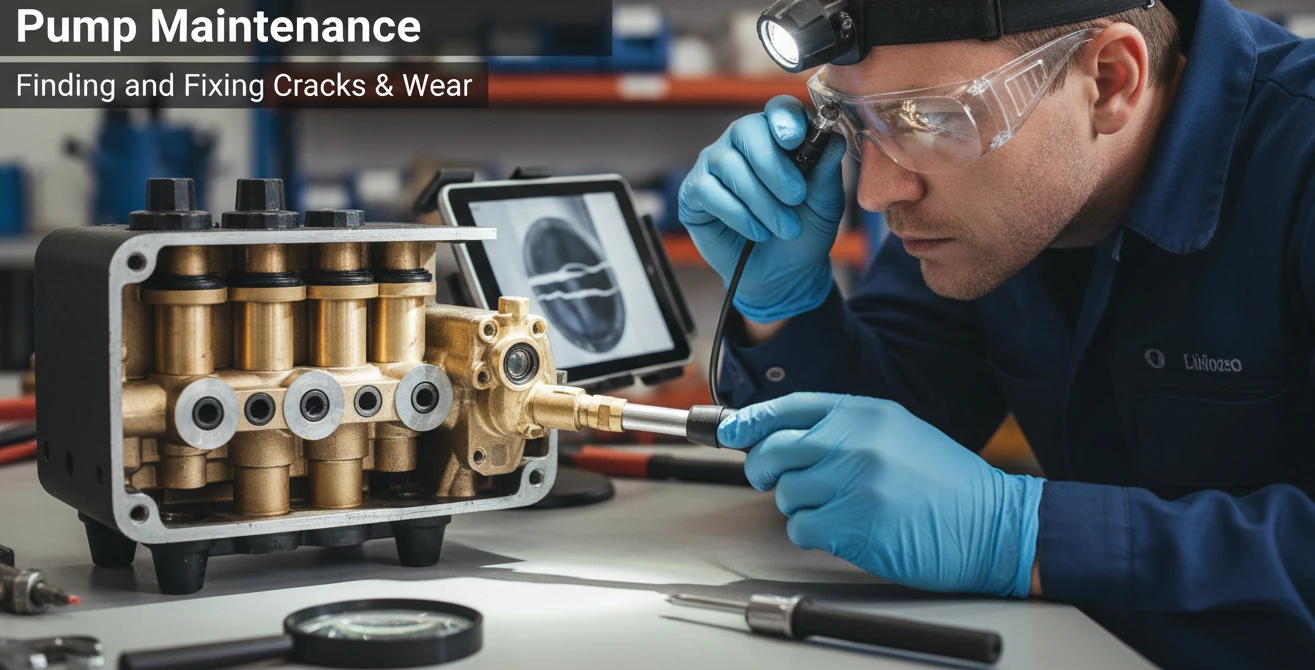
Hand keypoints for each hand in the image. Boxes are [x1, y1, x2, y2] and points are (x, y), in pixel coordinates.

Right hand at [678, 95, 847, 323]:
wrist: (784, 274)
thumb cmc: (804, 231)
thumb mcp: (825, 202)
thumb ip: (827, 170)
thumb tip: (834, 140)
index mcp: (776, 136)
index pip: (776, 109)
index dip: (784, 119)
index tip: (796, 141)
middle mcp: (741, 143)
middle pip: (746, 130)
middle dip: (773, 166)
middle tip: (796, 198)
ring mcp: (714, 165)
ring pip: (729, 165)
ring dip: (761, 201)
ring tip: (783, 227)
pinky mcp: (694, 193)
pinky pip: (708, 191)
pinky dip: (738, 215)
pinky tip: (756, 232)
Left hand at [718, 393, 1043, 597]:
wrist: (994, 524)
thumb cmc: (946, 484)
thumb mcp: (899, 433)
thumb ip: (846, 429)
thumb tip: (784, 436)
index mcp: (866, 414)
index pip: (790, 407)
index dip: (752, 419)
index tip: (730, 430)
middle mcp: (856, 442)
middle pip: (773, 450)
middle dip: (763, 468)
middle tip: (773, 479)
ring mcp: (853, 482)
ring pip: (785, 493)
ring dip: (799, 506)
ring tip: (836, 508)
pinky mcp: (853, 524)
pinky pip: (801, 528)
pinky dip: (812, 534)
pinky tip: (842, 530)